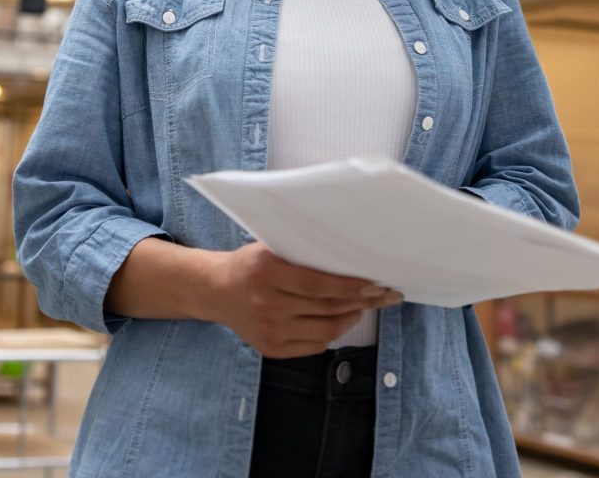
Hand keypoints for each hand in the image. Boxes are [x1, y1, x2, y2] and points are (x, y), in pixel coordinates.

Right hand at [200, 243, 402, 357]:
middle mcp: (267, 304)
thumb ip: (302, 256)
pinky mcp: (270, 348)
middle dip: (361, 302)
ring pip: (325, 329)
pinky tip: (340, 320)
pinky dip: (332, 333)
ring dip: (350, 318)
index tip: (376, 284)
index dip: (351, 287)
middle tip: (383, 296)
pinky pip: (313, 345)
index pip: (319, 284)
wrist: (215, 290)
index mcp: (266, 272)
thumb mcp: (270, 249)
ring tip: (362, 307)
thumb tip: (350, 263)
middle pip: (326, 308)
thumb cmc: (249, 264)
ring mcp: (268, 330)